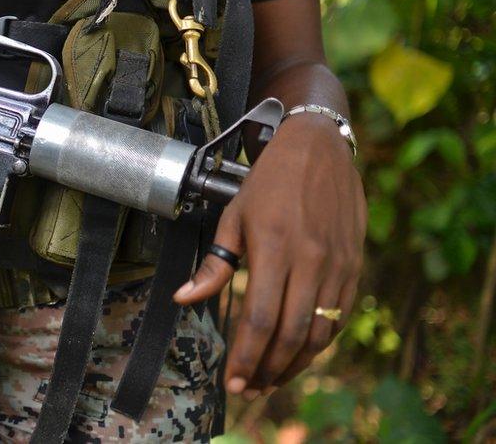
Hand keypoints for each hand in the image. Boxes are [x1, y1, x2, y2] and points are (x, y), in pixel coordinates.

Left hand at [172, 113, 365, 397]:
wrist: (319, 149)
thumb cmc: (268, 182)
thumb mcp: (233, 216)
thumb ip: (213, 265)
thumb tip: (184, 299)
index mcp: (274, 248)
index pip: (259, 319)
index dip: (246, 356)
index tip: (232, 381)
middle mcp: (310, 261)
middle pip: (290, 333)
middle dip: (268, 369)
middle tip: (250, 389)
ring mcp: (337, 265)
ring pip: (319, 331)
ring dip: (295, 362)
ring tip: (272, 379)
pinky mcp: (354, 265)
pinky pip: (338, 315)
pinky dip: (319, 341)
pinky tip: (300, 351)